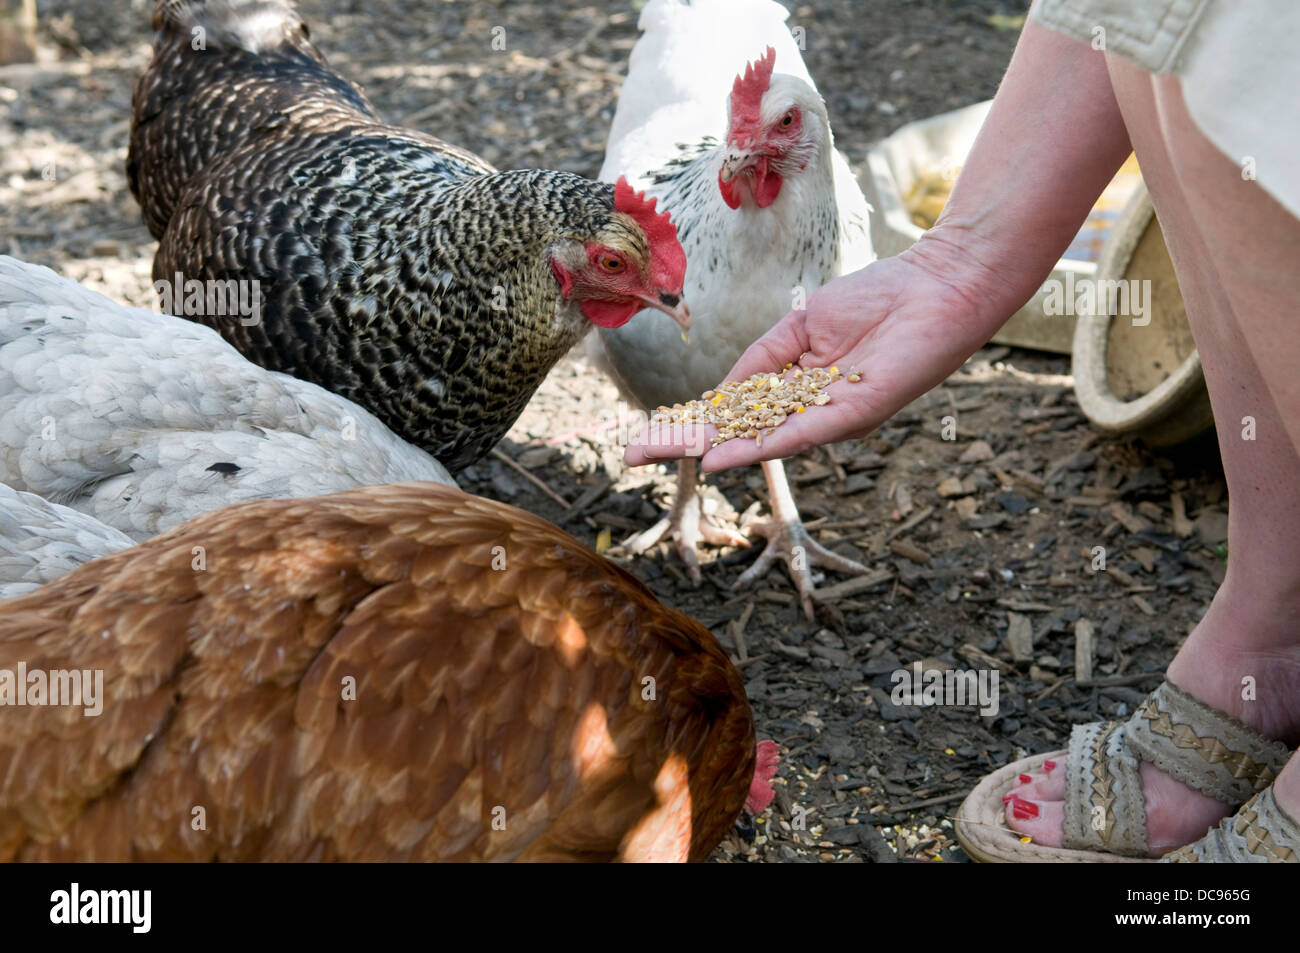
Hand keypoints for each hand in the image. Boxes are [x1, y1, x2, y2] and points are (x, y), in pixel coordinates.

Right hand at [624, 245, 1001, 471]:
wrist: (936, 286)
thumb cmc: (876, 298)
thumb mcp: (800, 329)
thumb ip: (759, 363)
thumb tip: (719, 396)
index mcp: (793, 390)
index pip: (731, 413)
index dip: (688, 424)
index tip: (644, 436)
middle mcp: (807, 412)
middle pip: (737, 434)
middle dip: (685, 444)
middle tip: (633, 455)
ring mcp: (829, 416)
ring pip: (763, 441)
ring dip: (714, 452)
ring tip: (668, 458)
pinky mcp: (854, 413)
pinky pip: (802, 433)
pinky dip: (763, 446)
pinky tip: (727, 455)